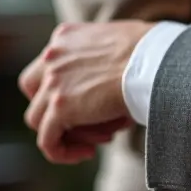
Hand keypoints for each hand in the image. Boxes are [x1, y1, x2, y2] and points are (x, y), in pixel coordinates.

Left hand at [18, 20, 152, 162]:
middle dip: (55, 109)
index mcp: (67, 36)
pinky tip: (87, 153)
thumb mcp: (121, 47)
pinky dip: (62, 152)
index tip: (91, 103)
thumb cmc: (154, 55)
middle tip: (88, 122)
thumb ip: (104, 63)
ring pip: (39, 118)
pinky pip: (47, 140)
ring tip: (100, 138)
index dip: (65, 89)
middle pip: (34, 90)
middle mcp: (53, 55)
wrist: (156, 61)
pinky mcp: (60, 106)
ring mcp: (53, 80)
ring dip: (67, 132)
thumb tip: (111, 92)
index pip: (49, 67)